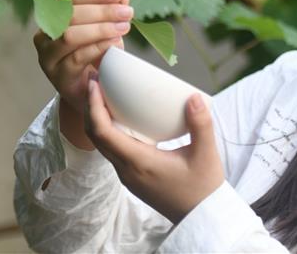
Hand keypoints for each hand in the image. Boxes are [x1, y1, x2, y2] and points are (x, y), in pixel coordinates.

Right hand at [34, 0, 132, 113]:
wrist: (87, 91)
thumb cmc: (95, 55)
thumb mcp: (105, 30)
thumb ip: (112, 11)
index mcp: (55, 16)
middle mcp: (45, 34)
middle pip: (70, 15)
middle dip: (102, 11)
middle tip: (126, 12)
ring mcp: (48, 55)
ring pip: (70, 36)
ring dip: (100, 29)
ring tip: (123, 27)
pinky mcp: (57, 75)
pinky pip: (76, 57)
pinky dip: (97, 47)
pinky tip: (114, 43)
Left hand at [83, 75, 224, 224]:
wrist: (200, 215)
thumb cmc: (203, 186)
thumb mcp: (206, 154)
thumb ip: (201, 124)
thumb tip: (193, 96)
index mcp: (138, 163)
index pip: (103, 133)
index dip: (93, 106)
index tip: (93, 84)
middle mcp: (126, 170)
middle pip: (95, 136)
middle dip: (90, 107)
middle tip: (93, 80)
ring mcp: (128, 175)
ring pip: (102, 143)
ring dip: (97, 118)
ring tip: (103, 93)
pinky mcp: (133, 175)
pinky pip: (112, 148)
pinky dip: (109, 129)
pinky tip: (121, 115)